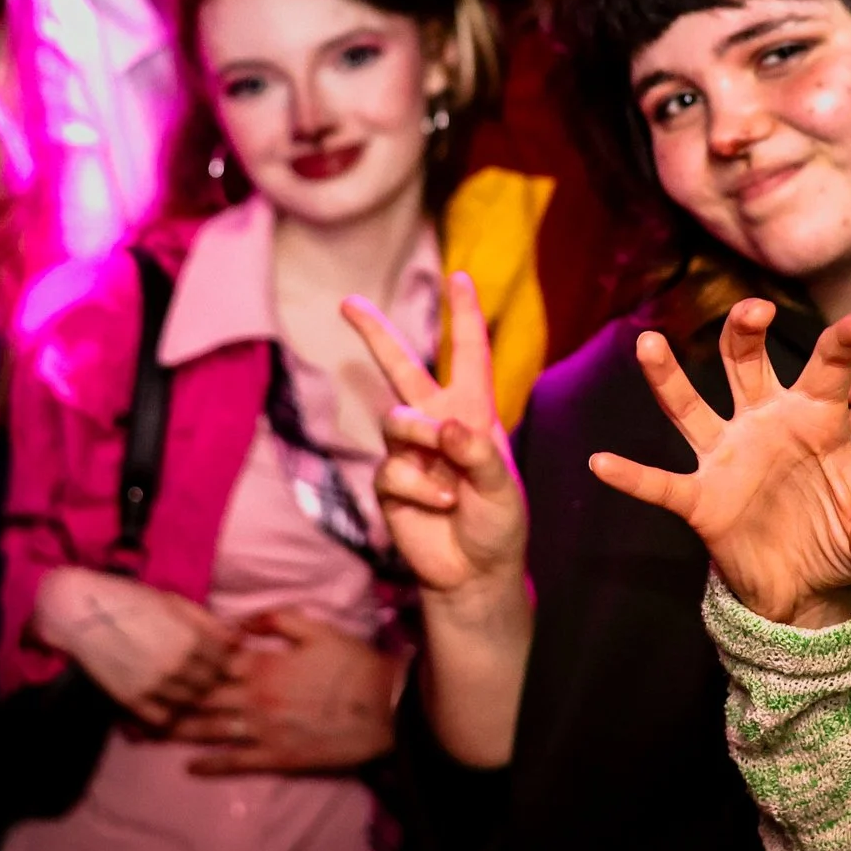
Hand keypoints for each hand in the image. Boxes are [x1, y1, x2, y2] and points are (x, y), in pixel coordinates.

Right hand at [31, 565, 238, 727]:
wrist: (83, 613)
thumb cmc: (131, 601)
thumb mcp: (175, 603)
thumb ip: (208, 623)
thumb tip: (237, 639)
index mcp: (192, 639)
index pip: (227, 662)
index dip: (228, 661)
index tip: (224, 660)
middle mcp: (177, 666)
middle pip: (211, 685)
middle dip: (213, 680)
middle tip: (207, 676)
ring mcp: (155, 686)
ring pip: (190, 703)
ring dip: (193, 697)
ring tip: (187, 686)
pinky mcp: (133, 700)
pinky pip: (163, 718)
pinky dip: (170, 712)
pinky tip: (167, 700)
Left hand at [170, 608, 401, 773]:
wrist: (384, 707)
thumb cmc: (352, 664)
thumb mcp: (317, 628)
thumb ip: (276, 619)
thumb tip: (241, 621)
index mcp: (263, 663)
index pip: (212, 662)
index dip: (183, 663)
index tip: (156, 662)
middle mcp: (255, 697)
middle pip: (202, 699)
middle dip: (168, 699)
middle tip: (134, 703)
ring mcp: (264, 730)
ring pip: (211, 731)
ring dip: (177, 732)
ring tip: (147, 734)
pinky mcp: (278, 757)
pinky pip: (237, 762)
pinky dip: (211, 765)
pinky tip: (189, 767)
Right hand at [344, 273, 527, 599]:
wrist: (475, 573)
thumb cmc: (498, 523)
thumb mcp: (503, 488)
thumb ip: (478, 453)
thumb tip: (446, 427)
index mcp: (473, 411)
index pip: (468, 354)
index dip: (464, 315)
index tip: (459, 277)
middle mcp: (437, 422)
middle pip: (400, 367)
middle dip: (374, 333)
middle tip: (347, 302)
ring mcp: (409, 452)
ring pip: (395, 420)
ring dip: (422, 442)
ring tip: (450, 483)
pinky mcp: (389, 483)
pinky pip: (391, 468)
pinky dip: (418, 486)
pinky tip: (439, 504)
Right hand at [591, 299, 850, 629]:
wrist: (808, 587)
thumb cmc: (847, 540)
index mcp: (816, 418)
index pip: (829, 369)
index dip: (845, 343)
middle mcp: (765, 423)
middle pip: (747, 362)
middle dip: (746, 331)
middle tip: (754, 310)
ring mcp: (728, 457)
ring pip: (690, 406)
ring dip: (668, 376)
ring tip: (648, 342)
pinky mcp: (701, 499)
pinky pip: (660, 485)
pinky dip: (631, 476)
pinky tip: (601, 463)